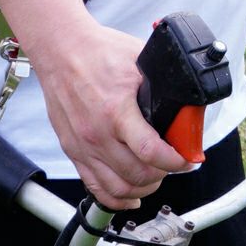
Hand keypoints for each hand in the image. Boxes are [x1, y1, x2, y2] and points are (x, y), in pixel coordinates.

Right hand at [24, 18, 191, 209]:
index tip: (186, 159)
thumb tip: (185, 101)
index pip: (150, 152)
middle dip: (163, 174)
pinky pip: (94, 186)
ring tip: (154, 177)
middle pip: (137, 175)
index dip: (175, 161)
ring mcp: (82, 144)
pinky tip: (129, 195)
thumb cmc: (96, 50)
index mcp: (115, 110)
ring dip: (142, 188)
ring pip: (118, 188)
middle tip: (172, 164)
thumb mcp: (138, 60)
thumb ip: (161, 84)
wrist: (60, 48)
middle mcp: (97, 133)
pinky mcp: (72, 148)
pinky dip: (115, 198)